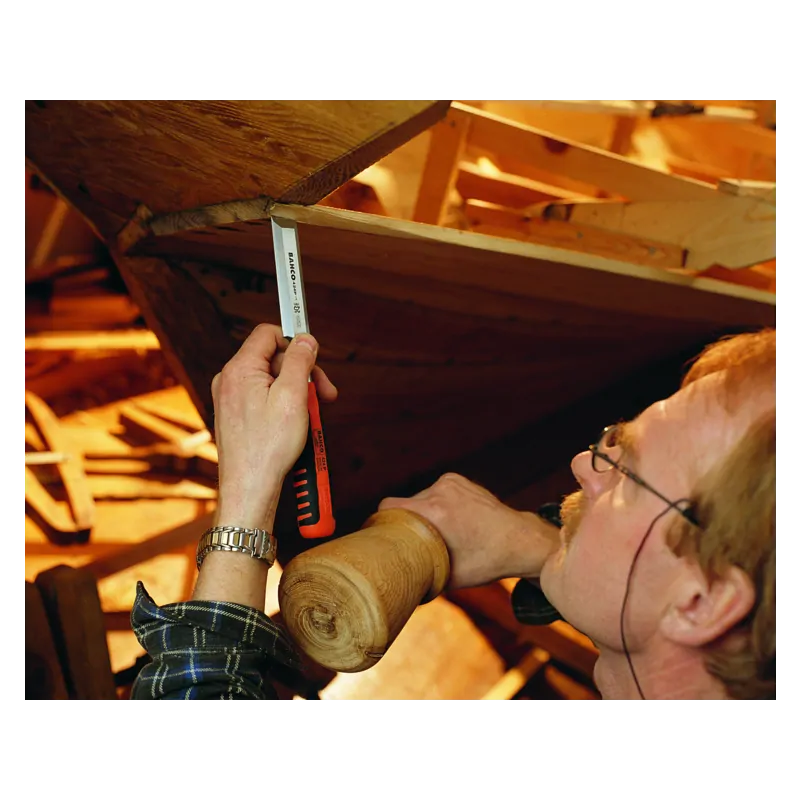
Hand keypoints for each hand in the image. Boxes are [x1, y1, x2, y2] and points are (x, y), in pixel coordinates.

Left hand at [211, 323, 337, 528]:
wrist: (250, 488)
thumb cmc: (268, 448)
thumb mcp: (293, 396)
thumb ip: (299, 361)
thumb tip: (305, 339)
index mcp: (239, 370)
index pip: (268, 334)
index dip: (295, 342)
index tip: (315, 357)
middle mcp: (229, 380)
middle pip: (273, 359)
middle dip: (303, 373)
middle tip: (325, 394)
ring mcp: (230, 399)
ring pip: (271, 381)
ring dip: (297, 392)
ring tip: (313, 415)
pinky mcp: (236, 416)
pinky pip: (264, 399)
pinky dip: (284, 406)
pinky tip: (297, 425)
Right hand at [379, 473, 559, 588]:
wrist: (520, 540)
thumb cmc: (486, 562)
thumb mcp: (449, 577)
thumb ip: (420, 577)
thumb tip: (397, 591)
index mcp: (435, 513)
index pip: (388, 507)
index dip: (380, 522)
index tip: (381, 536)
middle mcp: (440, 491)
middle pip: (403, 504)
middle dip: (406, 522)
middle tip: (413, 541)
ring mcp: (450, 481)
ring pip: (418, 498)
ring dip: (421, 513)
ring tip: (437, 532)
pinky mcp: (457, 478)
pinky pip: (433, 492)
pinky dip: (435, 505)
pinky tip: (449, 520)